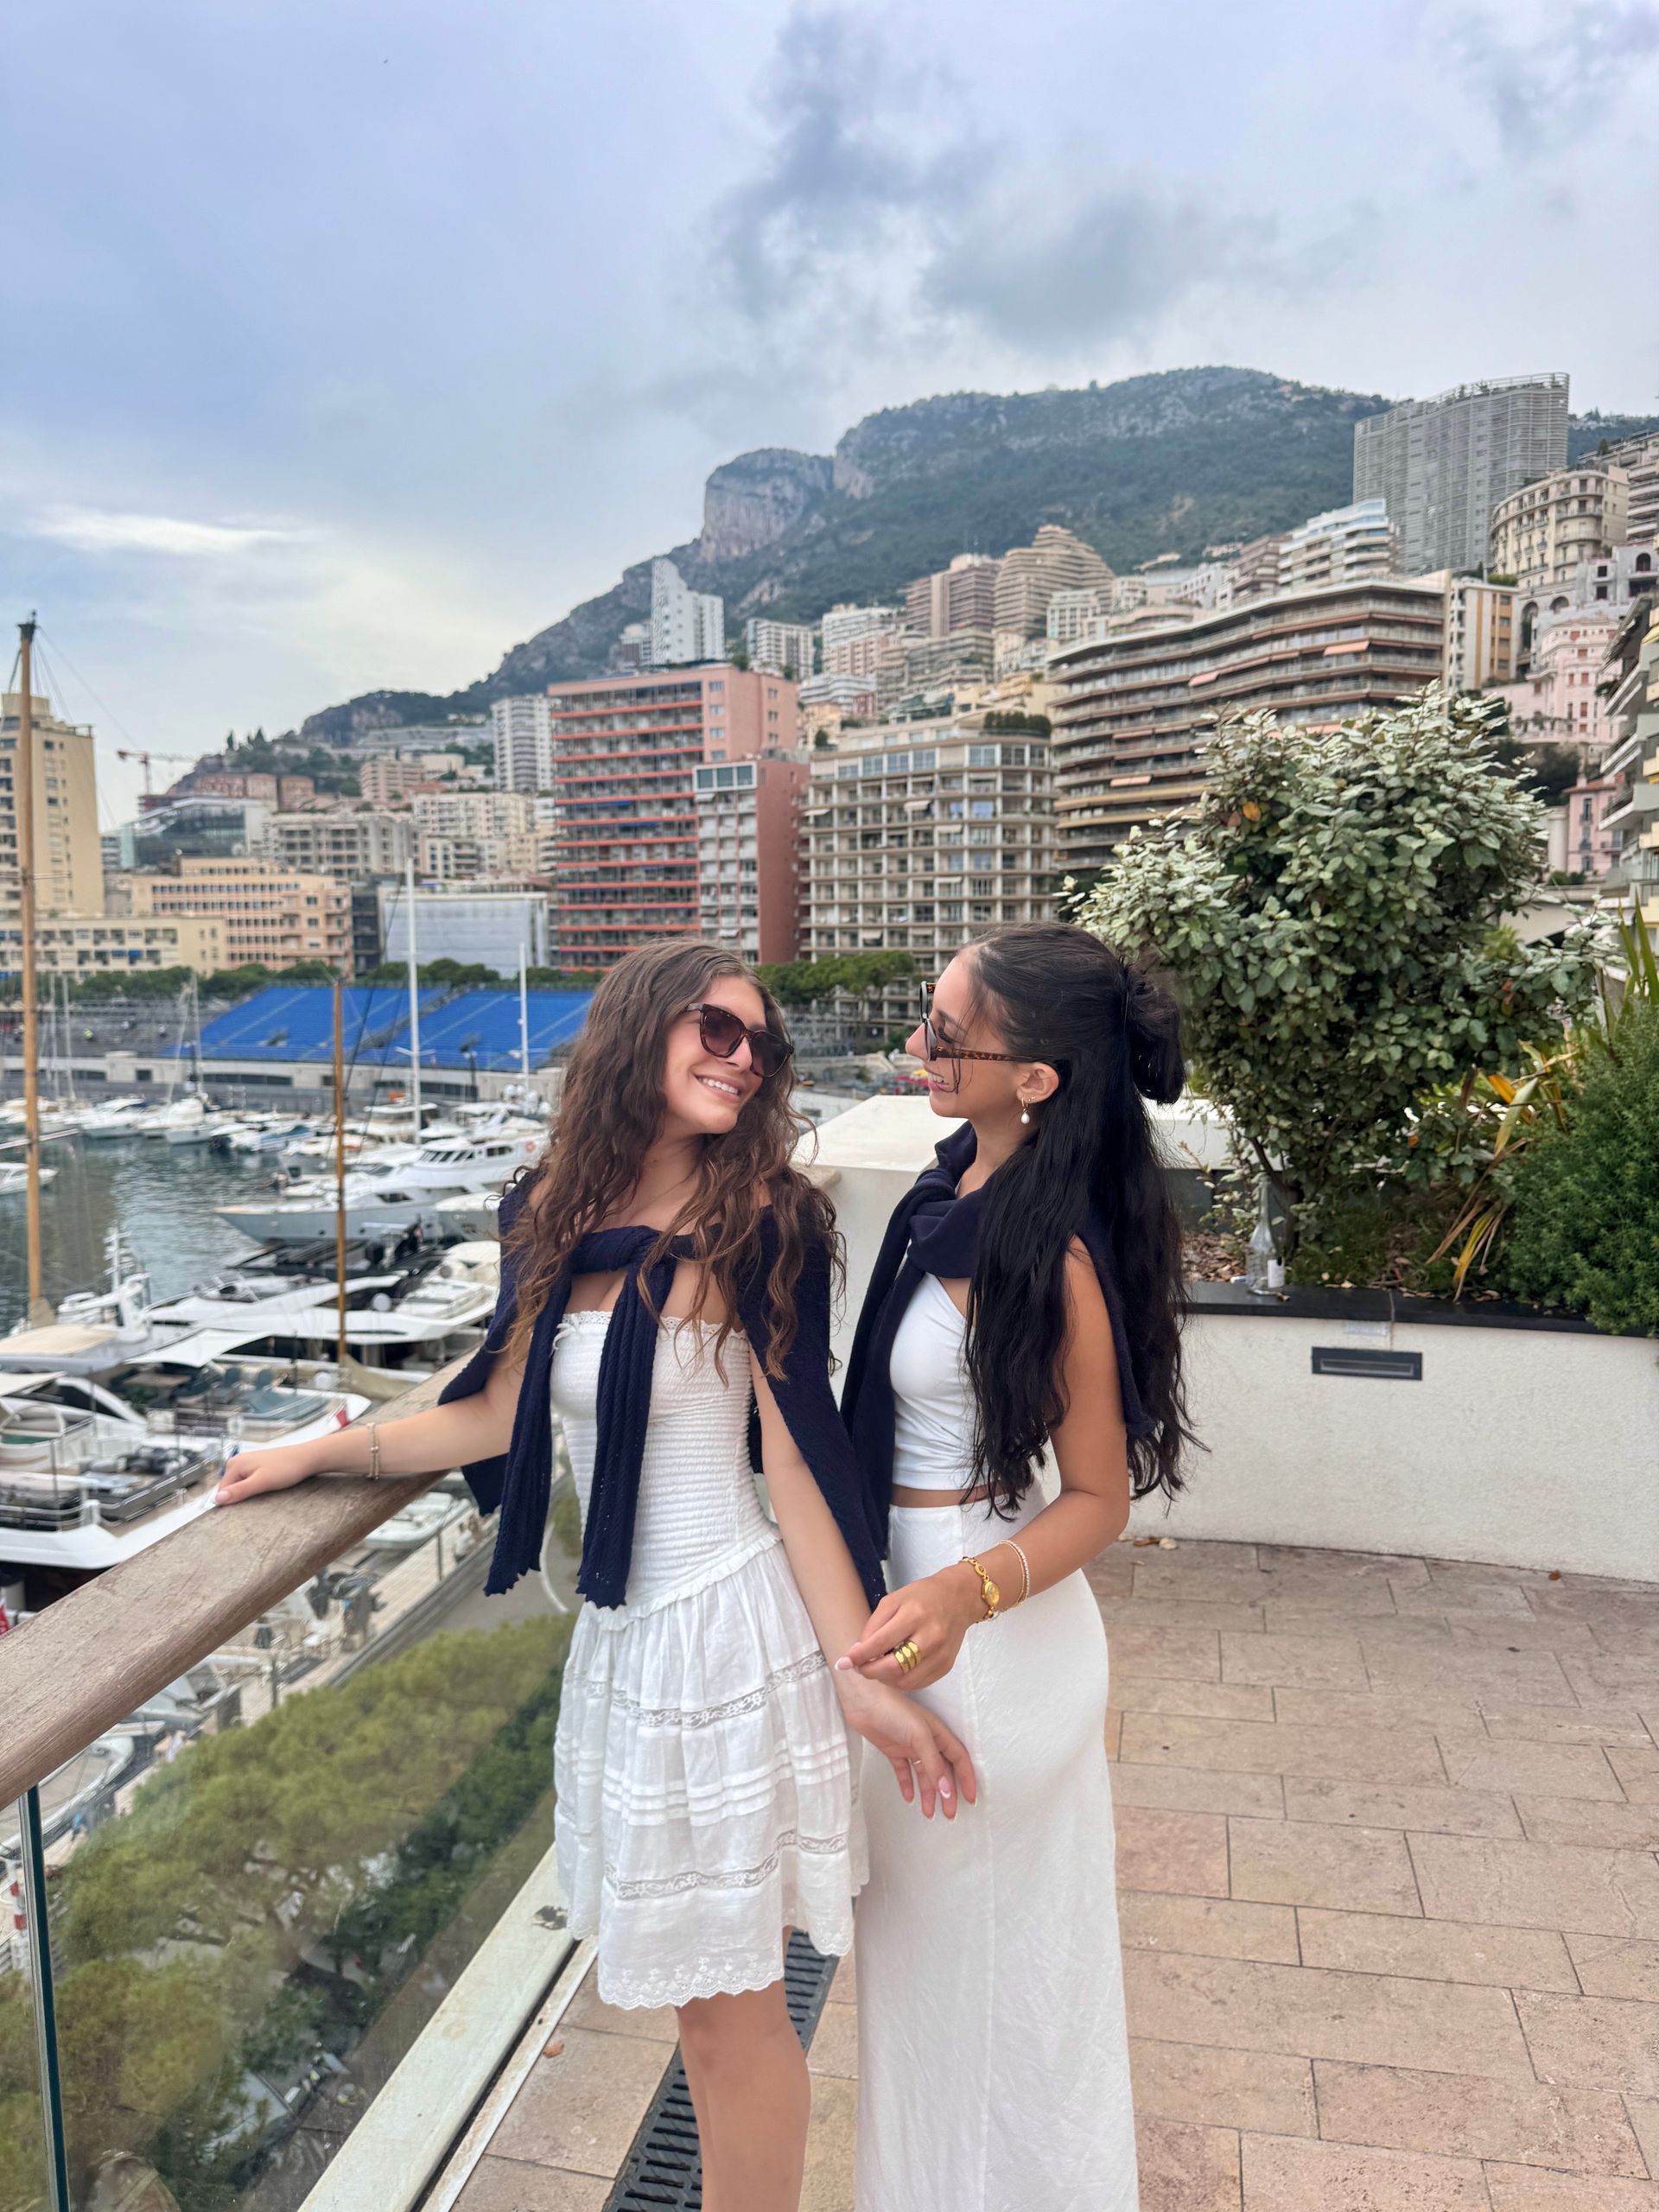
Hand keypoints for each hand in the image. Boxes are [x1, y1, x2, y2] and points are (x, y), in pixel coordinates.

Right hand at [215, 1438, 329, 1505]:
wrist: (306, 1458)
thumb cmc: (287, 1468)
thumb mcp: (262, 1482)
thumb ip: (240, 1490)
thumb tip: (217, 1499)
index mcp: (234, 1464)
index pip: (222, 1492)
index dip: (232, 1503)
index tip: (244, 1508)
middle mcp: (238, 1462)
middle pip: (230, 1488)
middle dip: (240, 1497)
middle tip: (257, 1499)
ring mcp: (247, 1463)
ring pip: (239, 1486)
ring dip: (248, 1493)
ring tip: (263, 1493)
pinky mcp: (256, 1466)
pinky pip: (248, 1482)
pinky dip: (254, 1488)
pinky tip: (265, 1488)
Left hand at [835, 1671, 976, 1818]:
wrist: (864, 1702)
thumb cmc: (894, 1710)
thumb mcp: (920, 1736)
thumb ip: (933, 1764)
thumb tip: (946, 1790)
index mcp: (938, 1735)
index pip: (959, 1760)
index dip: (966, 1779)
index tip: (969, 1799)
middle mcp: (927, 1742)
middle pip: (942, 1771)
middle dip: (947, 1794)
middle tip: (949, 1814)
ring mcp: (910, 1746)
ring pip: (924, 1775)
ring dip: (928, 1794)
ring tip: (929, 1813)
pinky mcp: (893, 1751)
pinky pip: (904, 1772)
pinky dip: (908, 1785)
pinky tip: (909, 1798)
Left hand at [838, 1566, 983, 1690]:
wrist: (958, 1599)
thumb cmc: (922, 1597)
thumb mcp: (893, 1600)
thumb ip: (874, 1625)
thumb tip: (858, 1651)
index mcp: (915, 1615)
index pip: (881, 1643)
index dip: (859, 1656)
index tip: (844, 1662)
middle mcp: (931, 1636)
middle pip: (894, 1667)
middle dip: (870, 1671)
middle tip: (859, 1667)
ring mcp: (941, 1654)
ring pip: (905, 1681)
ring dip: (884, 1679)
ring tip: (876, 1668)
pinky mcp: (946, 1666)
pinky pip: (918, 1683)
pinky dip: (900, 1681)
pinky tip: (893, 1671)